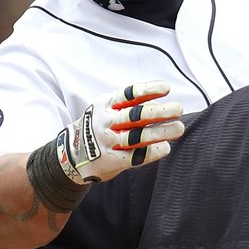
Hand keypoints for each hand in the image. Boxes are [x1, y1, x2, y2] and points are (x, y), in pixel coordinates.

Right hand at [59, 81, 183, 182]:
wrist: (69, 154)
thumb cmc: (98, 128)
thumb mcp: (105, 110)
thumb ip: (128, 107)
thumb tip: (158, 103)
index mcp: (105, 104)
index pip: (129, 94)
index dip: (148, 90)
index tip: (167, 88)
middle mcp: (105, 121)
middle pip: (135, 115)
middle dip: (159, 111)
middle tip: (179, 108)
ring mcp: (106, 141)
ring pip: (137, 136)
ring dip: (160, 132)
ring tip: (179, 128)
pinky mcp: (110, 160)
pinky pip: (133, 157)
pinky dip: (151, 152)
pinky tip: (165, 148)